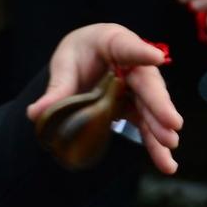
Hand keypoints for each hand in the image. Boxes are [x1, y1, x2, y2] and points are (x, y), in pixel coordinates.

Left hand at [28, 23, 181, 172]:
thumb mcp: (64, 64)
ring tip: (169, 147)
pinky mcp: (137, 106)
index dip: (141, 52)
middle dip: (159, 105)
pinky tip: (166, 164)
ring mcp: (138, 87)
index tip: (155, 57)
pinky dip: (155, 145)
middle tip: (171, 124)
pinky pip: (147, 126)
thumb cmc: (79, 53)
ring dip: (160, 131)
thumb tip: (35, 114)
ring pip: (151, 109)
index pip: (127, 47)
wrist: (89, 57)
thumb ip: (56, 88)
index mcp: (113, 41)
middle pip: (147, 84)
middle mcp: (133, 64)